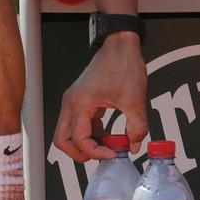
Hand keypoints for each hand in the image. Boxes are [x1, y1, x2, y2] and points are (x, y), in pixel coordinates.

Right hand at [53, 31, 147, 161]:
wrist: (120, 43)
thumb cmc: (123, 64)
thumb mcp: (135, 100)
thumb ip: (137, 127)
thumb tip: (134, 145)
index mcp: (80, 103)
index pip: (79, 139)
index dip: (95, 152)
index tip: (113, 153)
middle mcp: (72, 102)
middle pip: (63, 140)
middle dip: (80, 153)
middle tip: (102, 155)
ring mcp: (75, 100)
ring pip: (69, 132)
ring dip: (85, 143)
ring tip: (108, 145)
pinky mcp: (81, 99)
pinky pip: (79, 123)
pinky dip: (90, 132)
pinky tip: (107, 133)